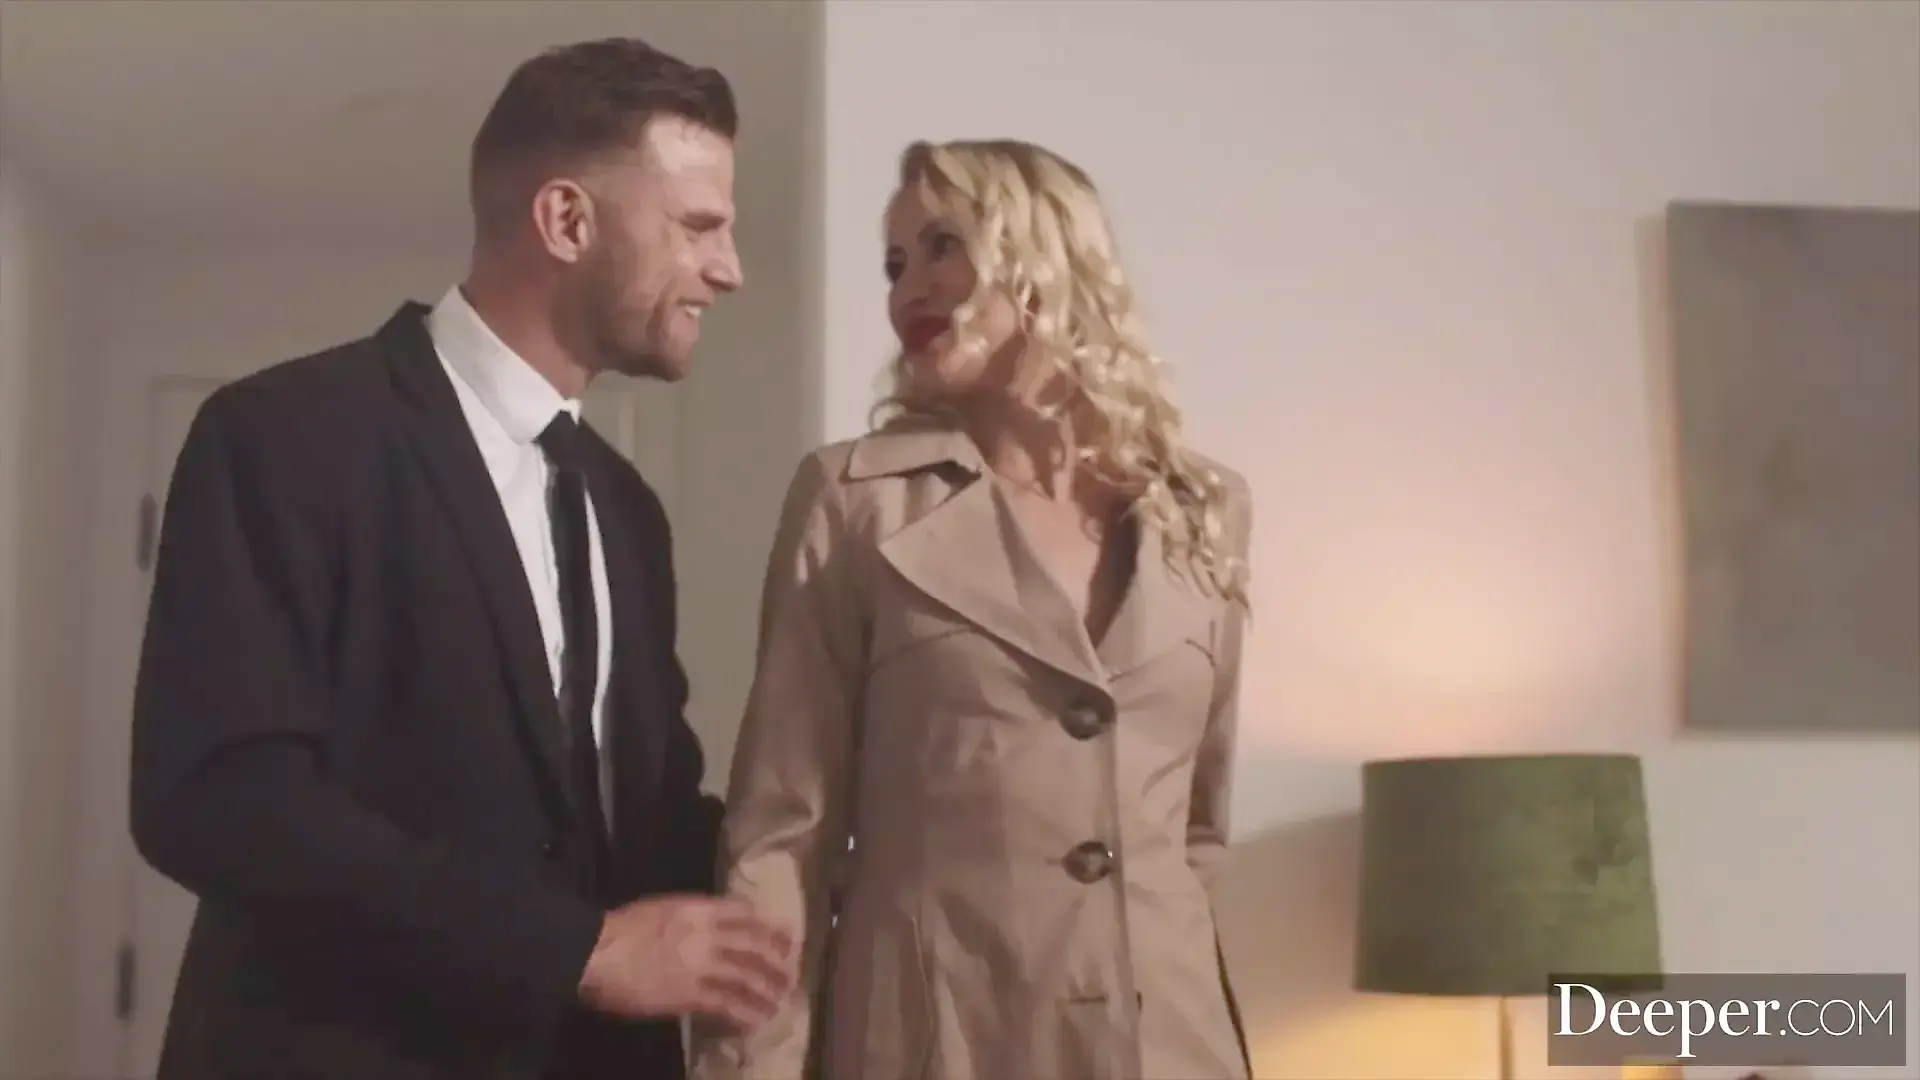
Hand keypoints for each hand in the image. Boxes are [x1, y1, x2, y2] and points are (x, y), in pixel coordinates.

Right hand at [578, 894, 794, 1029]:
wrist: (595, 952)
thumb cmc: (620, 929)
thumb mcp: (662, 909)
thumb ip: (690, 917)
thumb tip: (709, 926)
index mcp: (697, 909)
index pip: (744, 914)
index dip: (768, 927)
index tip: (784, 937)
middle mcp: (706, 934)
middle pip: (753, 945)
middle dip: (776, 960)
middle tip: (790, 972)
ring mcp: (700, 964)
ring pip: (746, 976)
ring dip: (767, 989)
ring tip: (780, 1000)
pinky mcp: (690, 994)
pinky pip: (726, 1004)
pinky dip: (745, 1012)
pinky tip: (755, 1020)